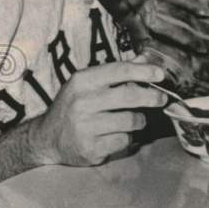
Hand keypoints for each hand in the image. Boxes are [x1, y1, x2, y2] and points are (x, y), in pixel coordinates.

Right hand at [28, 62, 165, 166]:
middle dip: (151, 97)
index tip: (160, 75)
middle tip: (161, 99)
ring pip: (131, 121)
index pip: (119, 70)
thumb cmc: (74, 106)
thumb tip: (146, 59)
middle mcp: (81, 102)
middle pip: (129, 96)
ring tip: (132, 120)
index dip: (144, 72)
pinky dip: (127, 138)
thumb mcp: (89, 84)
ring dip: (138, 121)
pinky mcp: (90, 149)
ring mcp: (85, 127)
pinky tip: (117, 135)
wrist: (47, 139)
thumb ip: (118, 72)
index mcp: (82, 81)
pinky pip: (124, 140)